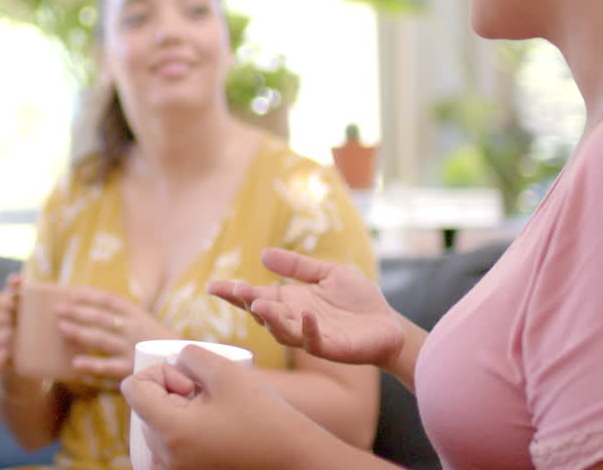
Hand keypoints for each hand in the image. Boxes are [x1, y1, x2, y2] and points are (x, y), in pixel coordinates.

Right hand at [0, 274, 21, 375]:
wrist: (27, 358)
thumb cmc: (19, 325)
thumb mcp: (17, 307)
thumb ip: (16, 291)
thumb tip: (15, 277)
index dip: (6, 301)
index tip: (20, 305)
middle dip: (7, 317)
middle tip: (21, 320)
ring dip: (6, 335)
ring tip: (18, 334)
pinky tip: (9, 351)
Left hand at [55, 287, 176, 379]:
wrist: (185, 364)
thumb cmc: (161, 343)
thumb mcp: (148, 322)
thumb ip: (126, 317)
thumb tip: (96, 311)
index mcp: (138, 314)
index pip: (110, 300)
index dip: (89, 295)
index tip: (70, 292)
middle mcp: (134, 328)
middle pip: (101, 317)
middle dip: (78, 312)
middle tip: (57, 309)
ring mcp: (132, 348)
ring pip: (101, 339)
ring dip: (80, 332)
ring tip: (62, 328)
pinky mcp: (132, 369)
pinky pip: (108, 367)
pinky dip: (92, 365)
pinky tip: (76, 363)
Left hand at [120, 345, 307, 469]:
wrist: (296, 459)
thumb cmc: (265, 416)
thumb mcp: (226, 371)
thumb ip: (191, 355)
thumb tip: (174, 359)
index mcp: (170, 431)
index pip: (133, 389)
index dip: (159, 373)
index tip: (191, 382)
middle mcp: (166, 460)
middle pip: (145, 411)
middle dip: (170, 395)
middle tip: (208, 397)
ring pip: (157, 433)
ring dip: (176, 416)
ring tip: (213, 414)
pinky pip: (166, 456)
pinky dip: (177, 440)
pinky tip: (206, 433)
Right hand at [210, 248, 403, 366]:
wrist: (390, 326)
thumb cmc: (359, 301)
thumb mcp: (328, 273)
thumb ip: (297, 266)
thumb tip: (262, 255)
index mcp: (290, 302)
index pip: (256, 297)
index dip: (235, 293)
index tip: (213, 286)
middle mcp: (294, 320)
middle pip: (263, 315)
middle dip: (248, 304)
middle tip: (237, 292)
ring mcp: (311, 336)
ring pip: (282, 332)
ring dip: (271, 319)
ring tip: (260, 305)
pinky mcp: (331, 347)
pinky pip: (314, 342)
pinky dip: (309, 330)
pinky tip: (306, 316)